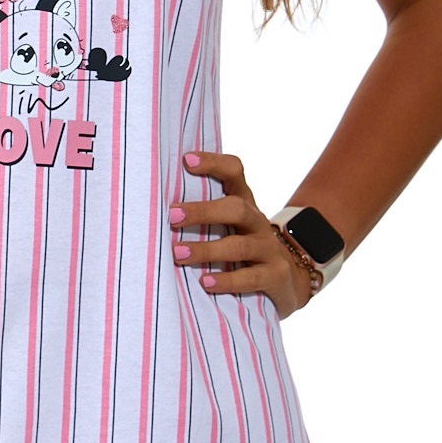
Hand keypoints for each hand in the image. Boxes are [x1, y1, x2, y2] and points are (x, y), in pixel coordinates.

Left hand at [167, 149, 314, 319]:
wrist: (289, 278)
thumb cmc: (243, 248)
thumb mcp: (229, 227)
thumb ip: (203, 216)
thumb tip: (152, 210)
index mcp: (244, 203)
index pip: (234, 172)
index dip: (214, 163)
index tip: (187, 160)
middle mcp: (257, 222)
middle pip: (236, 208)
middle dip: (203, 211)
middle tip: (172, 216)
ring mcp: (269, 249)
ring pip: (239, 246)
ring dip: (207, 249)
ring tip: (178, 253)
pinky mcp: (275, 275)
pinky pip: (251, 278)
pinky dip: (227, 280)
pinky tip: (205, 282)